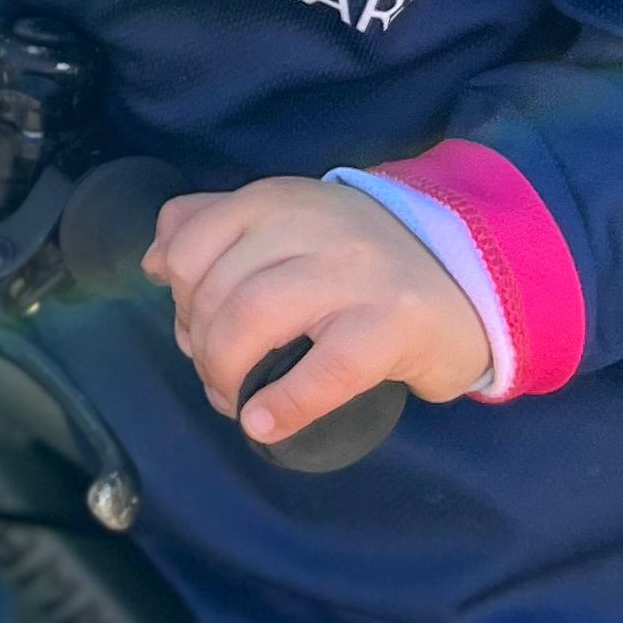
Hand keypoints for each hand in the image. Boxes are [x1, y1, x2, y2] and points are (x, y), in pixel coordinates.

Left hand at [144, 176, 489, 447]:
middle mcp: (311, 225)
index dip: (177, 300)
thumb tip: (155, 261)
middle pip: (218, 290)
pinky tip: (263, 423)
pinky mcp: (392, 324)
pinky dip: (283, 403)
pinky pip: (324, 368)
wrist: (468, 280)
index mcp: (277, 199)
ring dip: (227, 372)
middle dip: (201, 345)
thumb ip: (215, 226)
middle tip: (215, 377)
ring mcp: (353, 273)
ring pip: (254, 319)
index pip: (190, 246)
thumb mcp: (287, 224)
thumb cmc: (360, 261)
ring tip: (234, 400)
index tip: (191, 331)